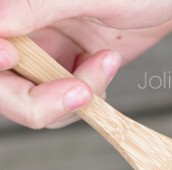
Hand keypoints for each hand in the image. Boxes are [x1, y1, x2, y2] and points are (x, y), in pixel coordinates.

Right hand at [0, 0, 171, 127]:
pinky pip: (64, 104)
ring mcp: (43, 52)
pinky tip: (106, 65)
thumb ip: (38, 5)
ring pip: (33, 101)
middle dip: (40, 100)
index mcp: (16, 5)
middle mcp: (21, 29)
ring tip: (106, 60)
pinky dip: (88, 98)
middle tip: (82, 92)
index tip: (11, 55)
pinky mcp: (67, 70)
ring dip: (74, 97)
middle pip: (4, 88)